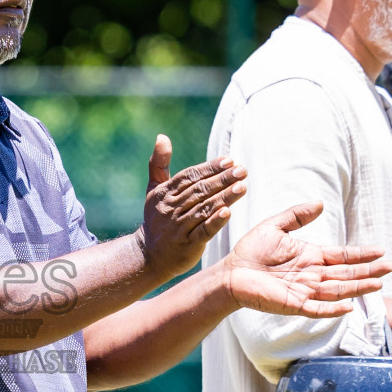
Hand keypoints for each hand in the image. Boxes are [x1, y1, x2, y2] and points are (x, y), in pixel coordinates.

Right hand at [136, 136, 247, 278]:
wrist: (150, 254)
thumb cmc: (157, 218)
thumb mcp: (154, 190)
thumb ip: (159, 164)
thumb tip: (162, 137)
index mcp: (165, 193)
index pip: (190, 177)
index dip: (209, 168)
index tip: (229, 160)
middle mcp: (171, 209)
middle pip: (200, 191)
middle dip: (222, 180)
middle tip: (242, 170)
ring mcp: (179, 227)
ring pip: (204, 209)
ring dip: (224, 197)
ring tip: (242, 187)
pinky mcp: (188, 245)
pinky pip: (203, 231)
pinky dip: (215, 222)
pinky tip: (228, 212)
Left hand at [220, 202, 391, 317]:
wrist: (229, 272)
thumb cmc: (250, 250)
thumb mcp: (274, 227)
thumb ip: (297, 216)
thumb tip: (321, 202)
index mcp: (310, 257)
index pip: (342, 256)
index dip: (361, 254)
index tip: (381, 251)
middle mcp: (312, 275)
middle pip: (346, 274)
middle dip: (368, 271)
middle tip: (390, 267)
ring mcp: (304, 291)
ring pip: (337, 291)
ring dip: (357, 288)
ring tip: (379, 283)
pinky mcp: (293, 304)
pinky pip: (317, 309)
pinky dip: (332, 309)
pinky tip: (349, 307)